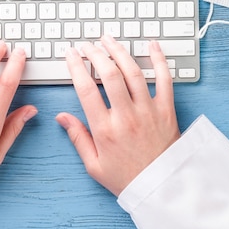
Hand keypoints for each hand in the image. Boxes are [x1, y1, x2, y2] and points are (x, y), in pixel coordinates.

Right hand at [56, 36, 180, 196]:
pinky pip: (165, 79)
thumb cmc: (128, 179)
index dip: (76, 67)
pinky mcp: (167, 110)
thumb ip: (78, 138)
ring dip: (119, 51)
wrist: (163, 189)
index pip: (86, 89)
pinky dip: (159, 60)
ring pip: (133, 72)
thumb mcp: (94, 165)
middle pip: (109, 75)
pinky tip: (152, 45)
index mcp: (105, 130)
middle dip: (96, 53)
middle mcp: (126, 117)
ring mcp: (148, 111)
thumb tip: (62, 117)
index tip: (71, 55)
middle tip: (88, 44)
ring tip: (109, 40)